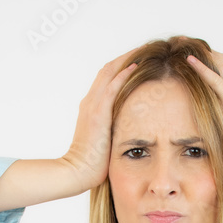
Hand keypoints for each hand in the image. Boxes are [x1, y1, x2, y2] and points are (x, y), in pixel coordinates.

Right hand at [61, 47, 141, 190]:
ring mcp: (92, 106)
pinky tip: (136, 67)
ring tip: (144, 51)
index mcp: (91, 107)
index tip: (139, 60)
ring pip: (109, 73)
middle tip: (146, 49)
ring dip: (127, 59)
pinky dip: (123, 75)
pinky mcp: (97, 114)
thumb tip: (129, 130)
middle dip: (127, 57)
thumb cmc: (92, 164)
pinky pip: (111, 88)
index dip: (122, 66)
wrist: (76, 172)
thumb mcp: (105, 141)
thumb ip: (113, 129)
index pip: (107, 78)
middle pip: (108, 69)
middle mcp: (90, 102)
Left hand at [186, 50, 222, 178]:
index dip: (210, 57)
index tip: (194, 51)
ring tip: (183, 45)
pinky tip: (189, 60)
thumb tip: (208, 113)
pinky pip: (215, 79)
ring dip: (200, 53)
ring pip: (219, 64)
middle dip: (203, 49)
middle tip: (184, 42)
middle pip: (222, 60)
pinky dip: (202, 68)